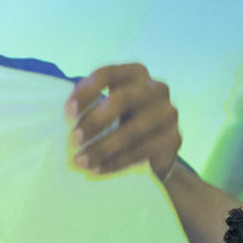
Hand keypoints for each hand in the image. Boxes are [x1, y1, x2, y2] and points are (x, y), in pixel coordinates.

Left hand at [66, 63, 180, 180]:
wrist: (157, 147)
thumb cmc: (123, 119)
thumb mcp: (109, 104)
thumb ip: (92, 103)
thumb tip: (68, 116)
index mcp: (135, 72)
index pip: (106, 74)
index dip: (85, 92)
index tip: (68, 113)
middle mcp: (156, 87)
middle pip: (122, 99)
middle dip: (95, 120)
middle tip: (75, 139)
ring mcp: (168, 112)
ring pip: (132, 130)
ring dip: (103, 148)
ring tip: (82, 161)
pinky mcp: (174, 138)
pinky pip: (142, 151)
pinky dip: (117, 162)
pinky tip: (99, 169)